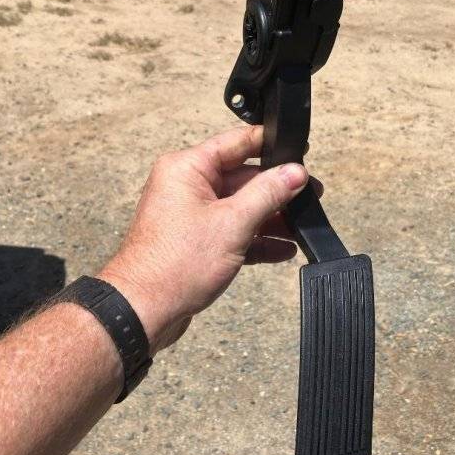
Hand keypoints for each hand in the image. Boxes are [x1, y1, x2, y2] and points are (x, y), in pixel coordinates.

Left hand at [99, 125, 315, 354]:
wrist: (143, 310)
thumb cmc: (175, 264)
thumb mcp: (233, 223)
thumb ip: (268, 193)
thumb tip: (295, 172)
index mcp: (187, 169)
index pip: (236, 143)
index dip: (270, 145)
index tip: (298, 150)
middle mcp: (186, 187)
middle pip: (241, 177)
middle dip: (276, 189)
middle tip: (311, 195)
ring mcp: (191, 215)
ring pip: (239, 207)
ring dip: (270, 218)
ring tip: (302, 226)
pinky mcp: (195, 242)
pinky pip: (232, 232)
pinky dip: (256, 239)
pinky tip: (282, 249)